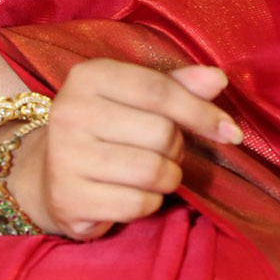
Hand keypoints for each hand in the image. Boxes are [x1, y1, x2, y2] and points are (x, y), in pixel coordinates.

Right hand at [12, 60, 242, 240]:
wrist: (50, 174)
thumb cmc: (105, 129)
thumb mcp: (135, 97)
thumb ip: (177, 86)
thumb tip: (218, 79)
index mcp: (89, 75)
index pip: (160, 91)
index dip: (201, 112)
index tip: (230, 131)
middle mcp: (71, 111)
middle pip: (162, 133)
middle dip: (178, 149)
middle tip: (167, 152)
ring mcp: (65, 156)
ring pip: (153, 171)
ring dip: (168, 178)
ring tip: (154, 173)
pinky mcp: (68, 197)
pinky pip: (138, 204)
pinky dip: (149, 203)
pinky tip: (133, 194)